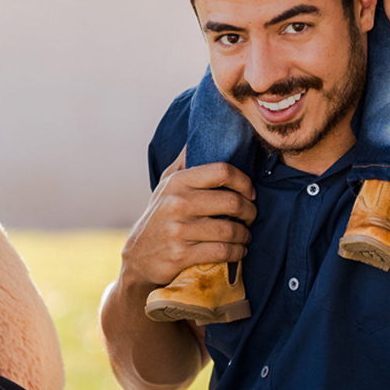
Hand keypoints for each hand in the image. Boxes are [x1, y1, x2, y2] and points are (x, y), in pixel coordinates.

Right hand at [120, 155, 256, 293]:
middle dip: (250, 211)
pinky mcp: (180, 255)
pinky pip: (222, 252)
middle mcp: (177, 203)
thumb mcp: (166, 185)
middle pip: (231, 201)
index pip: (222, 171)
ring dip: (245, 234)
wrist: (137, 257)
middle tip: (251, 216)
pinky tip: (238, 250)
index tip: (250, 192)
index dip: (244, 181)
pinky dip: (237, 252)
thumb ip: (185, 161)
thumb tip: (201, 132)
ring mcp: (178, 230)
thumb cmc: (160, 216)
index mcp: (177, 182)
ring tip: (245, 235)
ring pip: (229, 230)